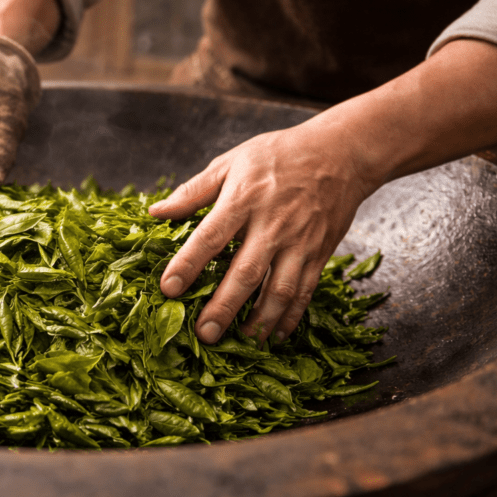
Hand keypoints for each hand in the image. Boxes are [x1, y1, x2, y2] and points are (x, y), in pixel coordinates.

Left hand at [148, 121, 372, 343]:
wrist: (341, 153)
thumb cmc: (279, 156)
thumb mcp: (232, 162)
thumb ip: (193, 190)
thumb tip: (156, 212)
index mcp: (244, 199)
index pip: (210, 236)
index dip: (188, 264)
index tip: (168, 288)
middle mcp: (273, 224)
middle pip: (246, 272)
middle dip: (224, 306)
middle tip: (204, 334)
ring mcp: (300, 241)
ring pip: (280, 290)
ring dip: (260, 321)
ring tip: (242, 343)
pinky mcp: (319, 253)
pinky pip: (305, 291)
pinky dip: (291, 317)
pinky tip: (276, 335)